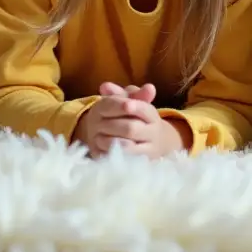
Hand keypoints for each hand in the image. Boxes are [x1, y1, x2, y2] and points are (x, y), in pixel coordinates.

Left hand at [74, 83, 189, 158]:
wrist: (148, 143)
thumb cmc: (134, 118)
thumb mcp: (128, 102)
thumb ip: (117, 93)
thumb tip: (105, 87)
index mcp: (151, 115)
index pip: (144, 109)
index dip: (135, 106)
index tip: (125, 104)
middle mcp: (153, 133)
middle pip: (131, 128)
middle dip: (112, 125)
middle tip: (98, 123)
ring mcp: (148, 151)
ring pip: (127, 147)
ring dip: (109, 140)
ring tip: (98, 136)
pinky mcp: (139, 164)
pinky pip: (123, 161)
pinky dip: (110, 154)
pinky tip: (102, 149)